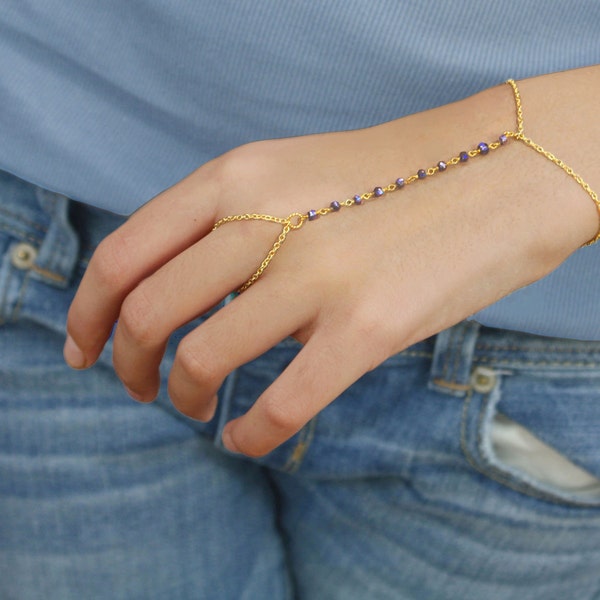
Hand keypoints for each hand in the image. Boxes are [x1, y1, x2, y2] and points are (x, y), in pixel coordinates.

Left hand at [64, 82, 594, 455]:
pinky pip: (279, 404)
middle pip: (148, 312)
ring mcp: (315, 275)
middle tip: (139, 387)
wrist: (501, 171)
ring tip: (194, 407)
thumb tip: (180, 281)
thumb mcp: (292, 171)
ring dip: (180, 396)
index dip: (87, 311)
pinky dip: (246, 436)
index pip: (124, 253)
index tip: (84, 348)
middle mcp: (264, 220)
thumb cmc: (395, 176)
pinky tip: (242, 440)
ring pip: (202, 359)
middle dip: (127, 363)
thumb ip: (231, 217)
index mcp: (238, 175)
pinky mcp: (367, 328)